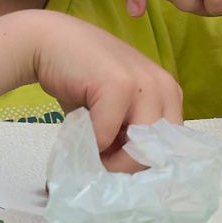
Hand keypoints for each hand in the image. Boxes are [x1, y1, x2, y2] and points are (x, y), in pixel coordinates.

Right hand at [23, 11, 183, 170]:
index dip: (143, 165)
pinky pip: (107, 135)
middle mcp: (165, 87)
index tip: (118, 168)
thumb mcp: (116, 113)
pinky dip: (91, 142)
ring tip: (91, 152)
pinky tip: (78, 129)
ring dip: (112, 161)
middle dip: (128, 167)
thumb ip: (128, 137)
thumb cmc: (82, 81)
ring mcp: (145, 83)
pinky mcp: (119, 84)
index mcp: (169, 95)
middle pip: (160, 153)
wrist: (50, 43)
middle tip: (102, 164)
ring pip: (140, 149)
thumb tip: (129, 179)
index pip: (171, 148)